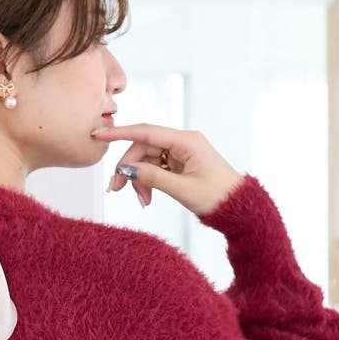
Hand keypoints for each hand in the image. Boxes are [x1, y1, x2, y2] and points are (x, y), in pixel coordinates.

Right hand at [90, 123, 244, 217]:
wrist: (238, 208)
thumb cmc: (218, 197)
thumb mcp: (182, 190)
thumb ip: (153, 178)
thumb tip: (127, 170)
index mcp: (187, 141)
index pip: (146, 132)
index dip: (120, 133)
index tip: (99, 135)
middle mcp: (183, 142)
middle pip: (143, 148)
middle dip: (129, 169)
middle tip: (118, 190)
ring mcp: (181, 152)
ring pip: (147, 159)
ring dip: (139, 179)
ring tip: (143, 201)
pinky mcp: (180, 163)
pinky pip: (155, 168)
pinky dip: (148, 182)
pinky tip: (148, 197)